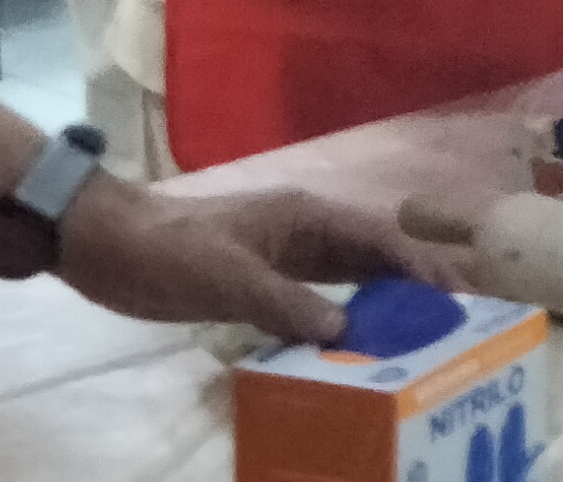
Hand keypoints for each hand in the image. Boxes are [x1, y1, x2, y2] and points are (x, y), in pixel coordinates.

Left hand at [53, 171, 470, 342]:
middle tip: (458, 315)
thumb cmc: (167, 250)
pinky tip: (356, 346)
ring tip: (421, 331)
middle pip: (375, 255)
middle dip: (417, 281)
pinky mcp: (262, 281)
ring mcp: (284, 257)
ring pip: (351, 278)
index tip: (456, 293)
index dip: (420, 264)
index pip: (378, 238)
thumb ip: (285, 303)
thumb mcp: (226, 277)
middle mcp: (305, 232)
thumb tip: (344, 333)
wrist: (105, 244)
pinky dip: (344, 319)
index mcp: (305, 217)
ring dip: (385, 300)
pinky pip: (318, 300)